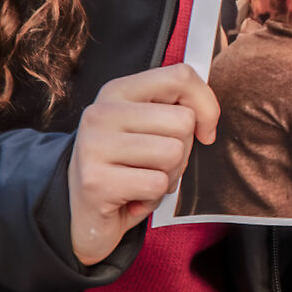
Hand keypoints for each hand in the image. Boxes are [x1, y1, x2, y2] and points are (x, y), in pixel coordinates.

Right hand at [67, 64, 218, 266]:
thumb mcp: (151, 129)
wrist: (84, 214)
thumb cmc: (128, 168)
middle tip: (156, 165)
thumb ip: (178, 110)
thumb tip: (207, 126)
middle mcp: (100, 112)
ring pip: (173, 153)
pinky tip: (132, 198)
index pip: (181, 76)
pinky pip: (157, 184)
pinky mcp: (95, 181)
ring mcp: (93, 146)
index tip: (201, 131)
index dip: (206, 106)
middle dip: (183, 151)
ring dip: (168, 176)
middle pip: (183, 121)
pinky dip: (153, 198)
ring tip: (142, 180)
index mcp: (117, 92)